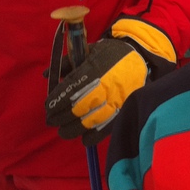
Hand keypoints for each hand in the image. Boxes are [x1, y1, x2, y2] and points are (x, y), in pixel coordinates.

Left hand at [45, 18, 175, 141]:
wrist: (143, 57)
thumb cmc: (113, 54)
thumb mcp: (91, 51)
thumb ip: (68, 62)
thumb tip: (46, 75)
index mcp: (95, 69)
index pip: (70, 88)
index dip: (57, 100)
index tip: (48, 107)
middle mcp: (105, 86)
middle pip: (78, 107)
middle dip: (61, 117)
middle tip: (52, 121)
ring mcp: (116, 100)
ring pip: (90, 120)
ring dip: (73, 129)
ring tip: (63, 132)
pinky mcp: (124, 110)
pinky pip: (107, 128)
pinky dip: (93, 136)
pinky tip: (83, 138)